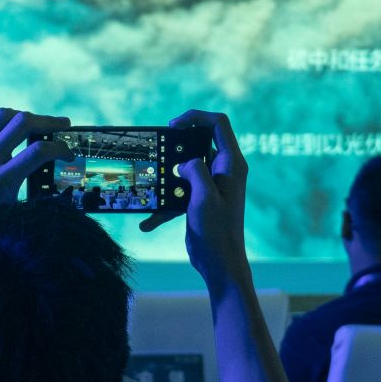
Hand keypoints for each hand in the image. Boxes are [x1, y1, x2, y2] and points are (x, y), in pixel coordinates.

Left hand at [0, 108, 69, 229]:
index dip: (61, 149)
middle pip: (22, 122)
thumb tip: (59, 182)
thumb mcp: (10, 213)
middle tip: (64, 125)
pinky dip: (5, 120)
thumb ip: (32, 194)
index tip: (70, 154)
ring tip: (39, 124)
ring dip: (25, 115)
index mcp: (0, 181)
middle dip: (48, 121)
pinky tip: (14, 128)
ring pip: (3, 115)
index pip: (38, 152)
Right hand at [159, 109, 250, 288]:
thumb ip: (195, 171)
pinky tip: (148, 221)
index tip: (173, 126)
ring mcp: (213, 184)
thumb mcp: (204, 197)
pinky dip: (166, 202)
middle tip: (159, 148)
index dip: (196, 118)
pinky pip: (182, 189)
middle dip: (178, 143)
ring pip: (188, 165)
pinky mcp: (201, 198)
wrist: (220, 263)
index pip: (218, 124)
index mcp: (232, 164)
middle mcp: (225, 170)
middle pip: (201, 141)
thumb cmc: (217, 231)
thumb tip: (185, 163)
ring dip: (169, 173)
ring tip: (151, 179)